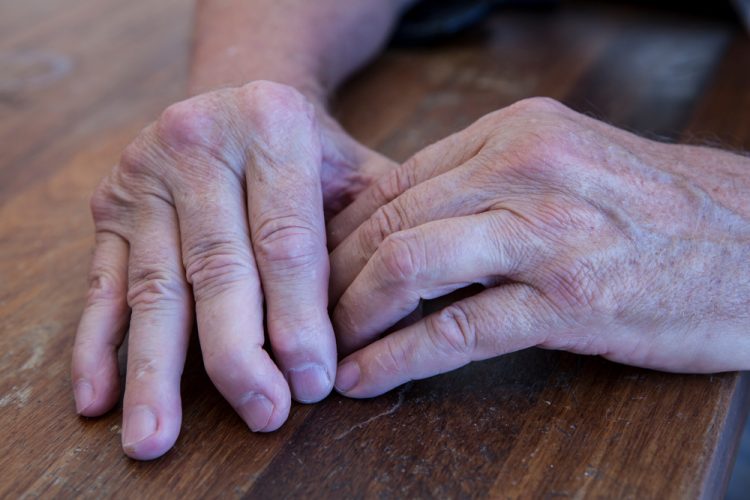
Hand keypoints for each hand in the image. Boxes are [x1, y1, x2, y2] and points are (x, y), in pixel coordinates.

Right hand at [71, 81, 394, 458]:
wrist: (240, 96)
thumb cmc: (310, 152)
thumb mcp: (355, 169)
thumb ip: (381, 232)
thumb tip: (400, 324)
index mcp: (271, 124)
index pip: (285, 241)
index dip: (299, 320)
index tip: (312, 384)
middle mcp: (197, 139)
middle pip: (216, 269)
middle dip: (238, 354)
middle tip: (262, 414)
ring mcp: (142, 171)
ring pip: (153, 287)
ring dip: (155, 371)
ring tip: (155, 438)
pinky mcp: (109, 205)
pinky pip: (101, 283)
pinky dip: (98, 345)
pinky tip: (100, 398)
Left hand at [327, 97, 749, 397]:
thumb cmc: (654, 210)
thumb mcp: (564, 169)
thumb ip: (484, 185)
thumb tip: (402, 221)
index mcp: (515, 133)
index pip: (394, 183)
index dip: (339, 233)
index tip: (312, 270)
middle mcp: (523, 169)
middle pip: (390, 221)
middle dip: (330, 276)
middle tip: (302, 314)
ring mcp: (545, 233)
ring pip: (409, 264)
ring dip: (352, 313)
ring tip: (325, 349)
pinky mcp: (567, 299)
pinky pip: (457, 328)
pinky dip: (399, 356)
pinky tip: (367, 378)